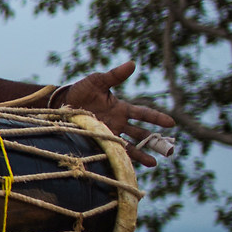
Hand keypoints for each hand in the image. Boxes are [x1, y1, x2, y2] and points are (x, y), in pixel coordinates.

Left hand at [54, 61, 175, 166]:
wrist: (61, 104)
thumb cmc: (81, 91)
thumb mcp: (97, 81)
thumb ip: (114, 75)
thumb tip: (132, 63)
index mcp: (121, 109)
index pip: (143, 114)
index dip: (157, 118)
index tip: (171, 123)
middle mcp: (118, 123)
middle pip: (141, 133)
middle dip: (155, 141)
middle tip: (171, 150)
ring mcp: (108, 134)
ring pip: (129, 146)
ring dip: (141, 154)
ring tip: (153, 163)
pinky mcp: (97, 142)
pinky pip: (111, 152)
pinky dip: (119, 159)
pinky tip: (127, 168)